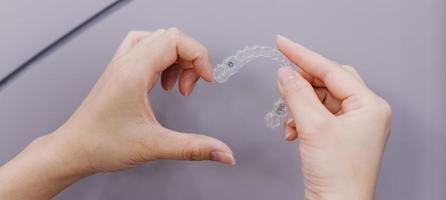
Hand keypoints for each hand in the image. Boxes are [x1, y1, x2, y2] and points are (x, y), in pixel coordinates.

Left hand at [0, 28, 234, 199]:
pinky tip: (163, 82)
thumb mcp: (154, 146)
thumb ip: (193, 148)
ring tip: (177, 86)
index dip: (199, 56)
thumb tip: (224, 153)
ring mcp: (121, 65)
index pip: (175, 40)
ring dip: (176, 58)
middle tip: (190, 87)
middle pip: (169, 36)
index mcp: (133, 72)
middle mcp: (126, 62)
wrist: (73, 149)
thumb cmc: (102, 144)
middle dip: (190, 59)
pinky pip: (145, 49)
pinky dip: (161, 59)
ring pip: (157, 40)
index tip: (206, 80)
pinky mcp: (120, 72)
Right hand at [276, 35, 390, 199]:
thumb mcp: (314, 127)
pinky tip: (292, 130)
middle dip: (303, 83)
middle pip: (328, 82)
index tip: (283, 44)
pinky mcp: (339, 136)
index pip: (332, 70)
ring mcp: (352, 125)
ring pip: (320, 99)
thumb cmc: (338, 177)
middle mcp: (364, 113)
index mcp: (369, 106)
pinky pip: (317, 115)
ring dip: (299, 104)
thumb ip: (297, 94)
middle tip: (282, 80)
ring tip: (289, 116)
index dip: (303, 55)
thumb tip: (285, 73)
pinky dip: (301, 118)